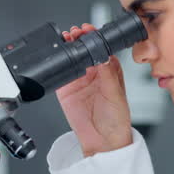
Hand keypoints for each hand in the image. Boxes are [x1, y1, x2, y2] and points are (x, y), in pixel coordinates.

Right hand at [56, 23, 133, 156]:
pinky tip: (57, 56)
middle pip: (85, 50)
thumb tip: (102, 56)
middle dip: (79, 39)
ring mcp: (79, 80)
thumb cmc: (116, 120)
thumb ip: (108, 75)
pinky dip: (57, 64)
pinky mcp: (66, 89)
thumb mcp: (115, 94)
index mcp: (110, 70)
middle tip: (75, 34)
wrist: (102, 141)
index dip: (95, 38)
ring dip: (68, 47)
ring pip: (72, 58)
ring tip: (65, 40)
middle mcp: (94, 73)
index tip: (89, 31)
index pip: (101, 48)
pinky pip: (60, 73)